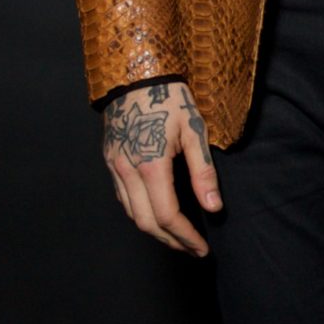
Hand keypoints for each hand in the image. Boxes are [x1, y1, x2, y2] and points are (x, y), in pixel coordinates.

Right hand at [102, 78, 222, 254]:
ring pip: (131, 213)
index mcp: (150, 165)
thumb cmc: (170, 98)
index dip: (186, 237)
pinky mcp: (110, 161)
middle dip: (171, 241)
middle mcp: (127, 170)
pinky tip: (157, 215)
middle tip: (193, 249)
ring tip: (179, 238)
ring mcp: (114, 167)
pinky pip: (123, 198)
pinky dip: (140, 213)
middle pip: (146, 222)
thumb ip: (203, 172)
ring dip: (155, 231)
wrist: (135, 74)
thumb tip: (214, 207)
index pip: (168, 215)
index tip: (202, 248)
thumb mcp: (194, 131)